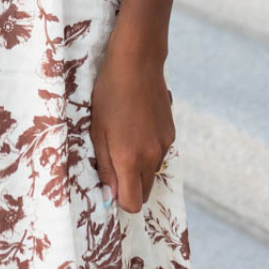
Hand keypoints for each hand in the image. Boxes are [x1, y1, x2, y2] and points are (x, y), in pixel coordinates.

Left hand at [89, 30, 175, 212]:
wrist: (137, 65)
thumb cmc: (109, 96)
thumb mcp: (97, 132)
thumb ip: (105, 168)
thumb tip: (110, 198)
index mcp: (131, 159)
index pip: (133, 203)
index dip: (120, 200)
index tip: (109, 186)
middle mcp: (152, 157)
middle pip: (145, 192)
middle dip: (129, 187)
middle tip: (112, 163)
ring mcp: (165, 145)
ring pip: (151, 173)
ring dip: (138, 167)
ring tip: (123, 139)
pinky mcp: (171, 134)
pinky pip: (158, 155)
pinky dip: (147, 151)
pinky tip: (136, 127)